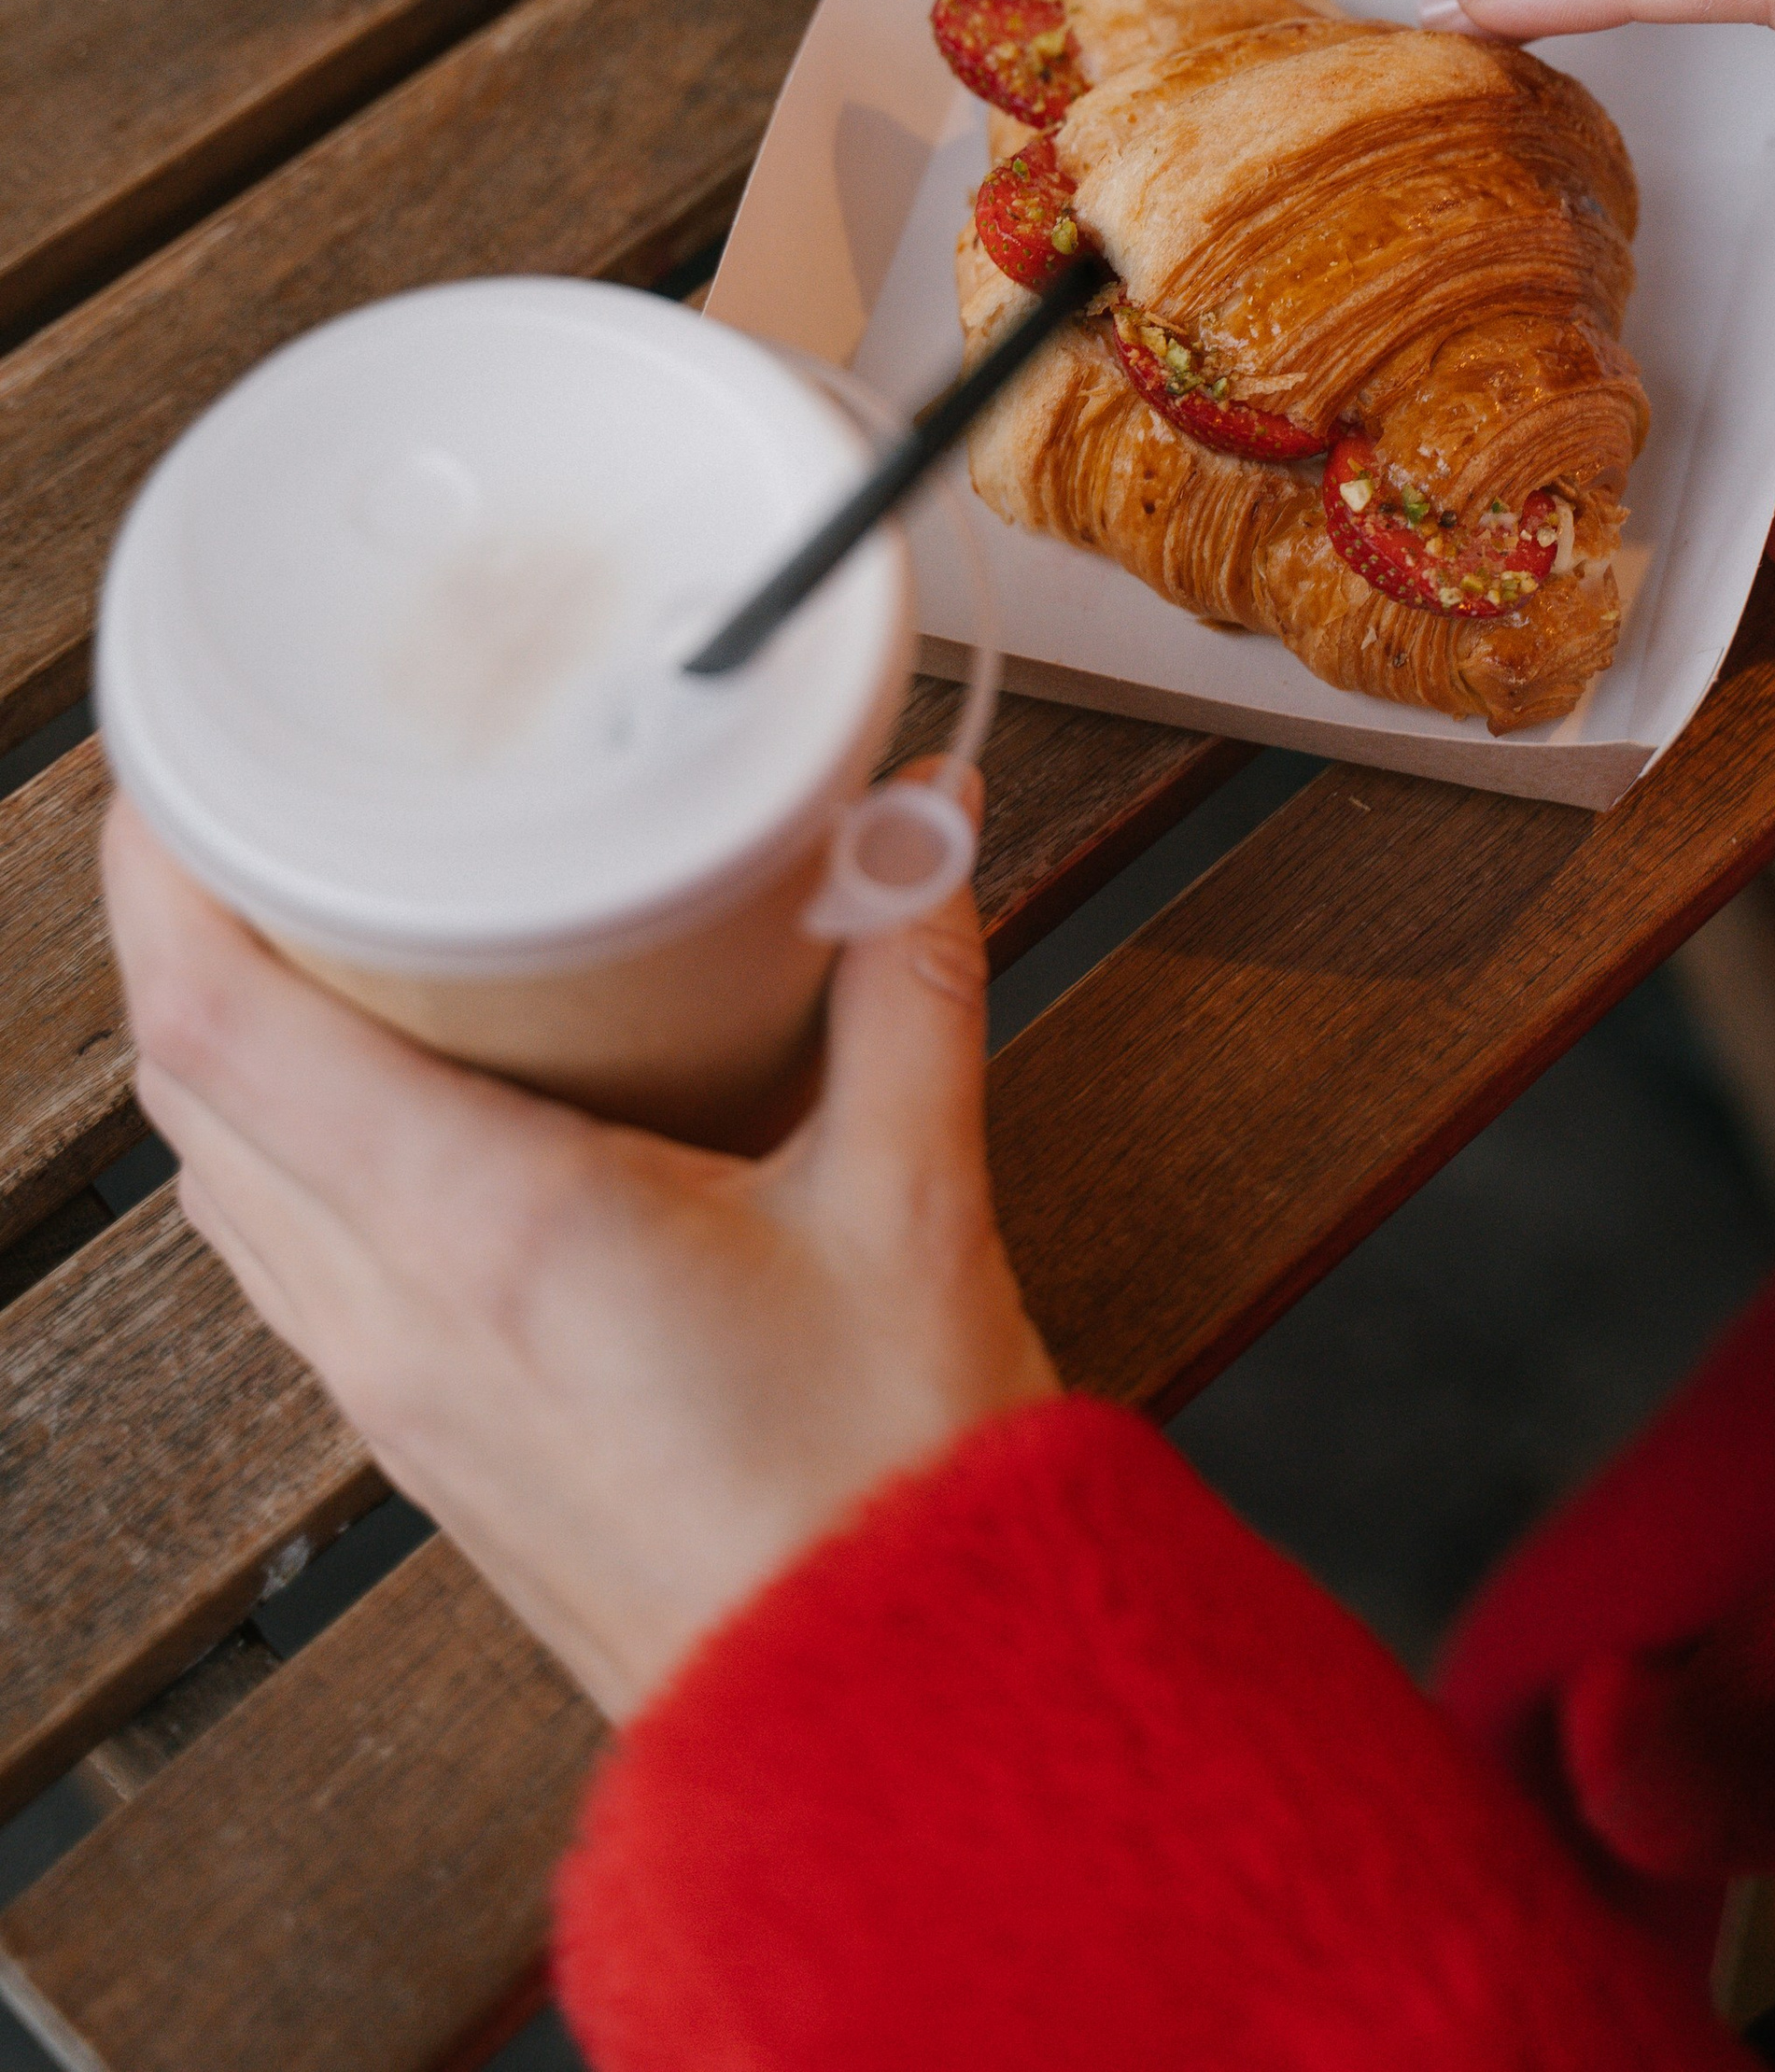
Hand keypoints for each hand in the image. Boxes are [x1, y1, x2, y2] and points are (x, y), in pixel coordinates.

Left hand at [100, 778, 1057, 1721]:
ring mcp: (392, 1384)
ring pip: (219, 1176)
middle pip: (189, 1088)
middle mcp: (400, 1312)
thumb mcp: (916, 1197)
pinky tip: (377, 1084)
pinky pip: (283, 1252)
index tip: (183, 764)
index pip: (227, 1027)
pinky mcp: (420, 1430)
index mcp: (495, 1234)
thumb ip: (907, 986)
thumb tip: (915, 822)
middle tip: (250, 797)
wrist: (878, 1701)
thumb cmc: (882, 1488)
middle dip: (184, 925)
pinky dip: (280, 1137)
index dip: (167, 876)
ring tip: (303, 915)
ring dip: (223, 1036)